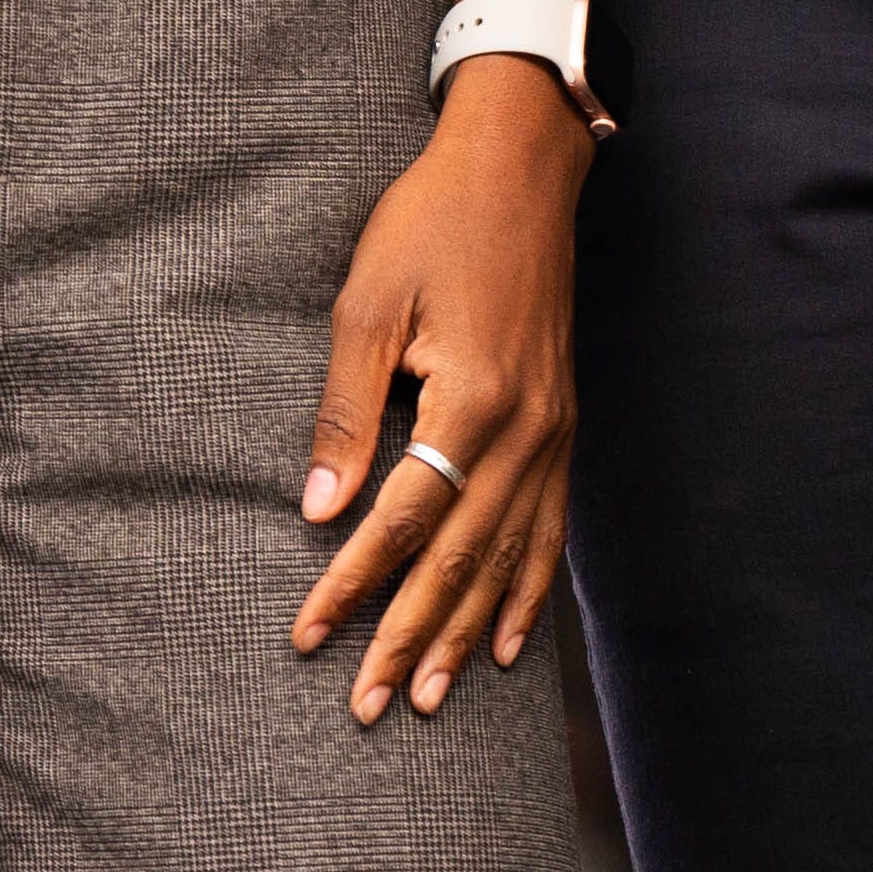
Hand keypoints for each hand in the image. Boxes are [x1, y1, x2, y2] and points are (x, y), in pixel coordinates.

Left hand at [287, 60, 591, 722]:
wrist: (523, 167)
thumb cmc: (431, 223)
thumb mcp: (367, 301)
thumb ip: (344, 409)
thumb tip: (319, 508)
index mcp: (474, 395)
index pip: (405, 517)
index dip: (354, 582)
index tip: (308, 634)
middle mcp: (526, 428)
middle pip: (462, 557)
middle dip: (411, 636)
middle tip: (369, 704)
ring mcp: (555, 430)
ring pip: (509, 557)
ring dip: (468, 632)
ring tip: (433, 696)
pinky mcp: (564, 423)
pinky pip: (549, 528)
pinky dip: (527, 590)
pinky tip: (507, 640)